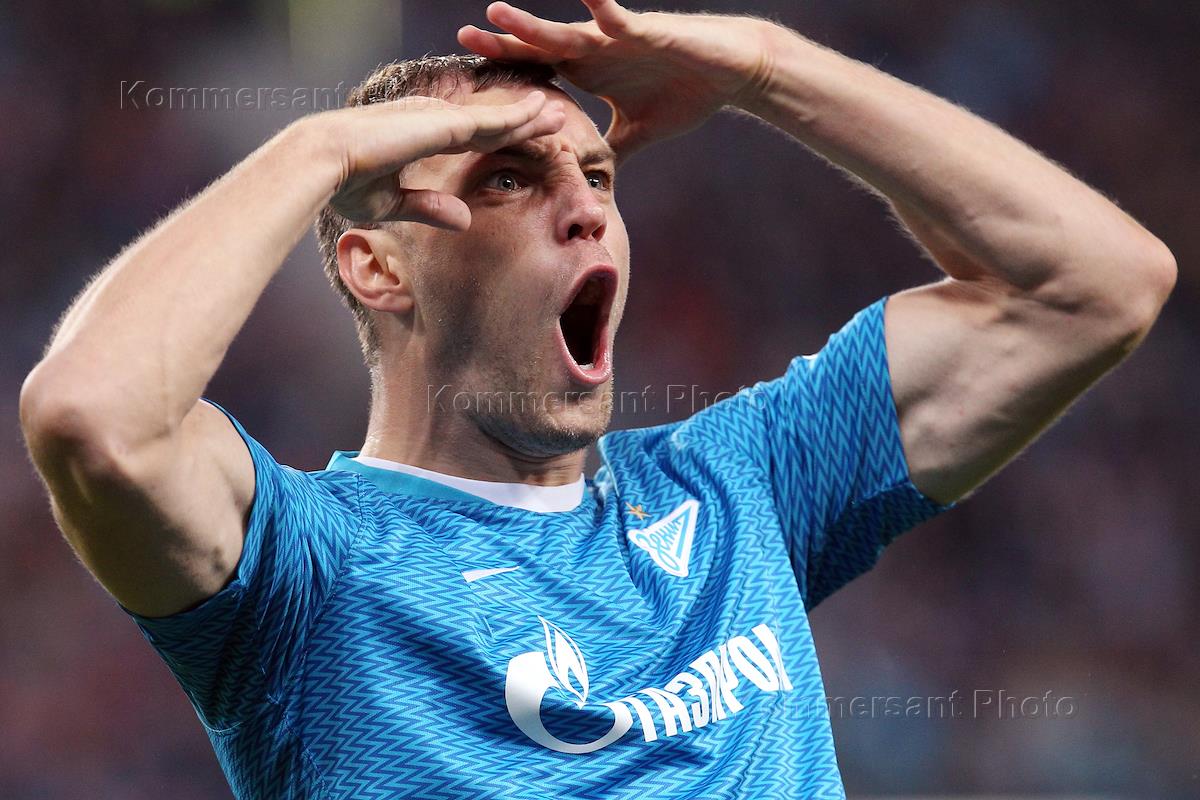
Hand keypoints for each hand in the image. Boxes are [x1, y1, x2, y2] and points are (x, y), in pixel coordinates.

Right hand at [313, 90, 565, 228]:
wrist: (323, 164)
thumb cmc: (345, 182)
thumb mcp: (394, 202)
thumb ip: (430, 207)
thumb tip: (466, 221)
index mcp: (419, 136)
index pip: (470, 137)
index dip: (499, 136)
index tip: (523, 138)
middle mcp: (431, 121)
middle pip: (490, 122)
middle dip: (522, 121)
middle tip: (554, 117)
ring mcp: (438, 119)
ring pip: (495, 118)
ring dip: (529, 115)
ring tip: (558, 110)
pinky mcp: (443, 124)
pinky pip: (490, 121)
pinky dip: (517, 116)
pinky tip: (539, 111)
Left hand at [458, 0, 772, 160]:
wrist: (732, 72)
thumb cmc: (688, 93)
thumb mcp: (641, 132)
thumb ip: (613, 149)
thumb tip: (593, 180)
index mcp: (592, 71)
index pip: (541, 72)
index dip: (511, 73)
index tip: (475, 78)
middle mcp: (597, 50)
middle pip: (541, 47)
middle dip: (505, 43)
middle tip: (465, 36)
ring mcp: (617, 38)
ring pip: (566, 31)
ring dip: (532, 25)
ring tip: (497, 12)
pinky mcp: (644, 30)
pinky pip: (615, 14)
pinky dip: (597, 4)